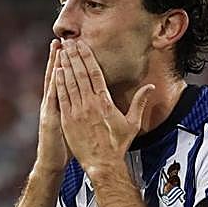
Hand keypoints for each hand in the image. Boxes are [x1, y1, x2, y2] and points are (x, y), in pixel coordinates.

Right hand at [35, 39, 70, 173]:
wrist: (53, 161)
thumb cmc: (67, 144)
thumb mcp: (75, 125)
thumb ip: (82, 111)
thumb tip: (93, 102)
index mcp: (63, 104)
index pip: (66, 80)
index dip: (70, 64)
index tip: (74, 48)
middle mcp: (54, 103)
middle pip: (59, 77)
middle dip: (61, 58)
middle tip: (63, 40)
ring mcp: (51, 109)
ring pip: (54, 83)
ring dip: (55, 66)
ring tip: (58, 49)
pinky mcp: (51, 118)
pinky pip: (54, 99)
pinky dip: (55, 85)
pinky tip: (57, 73)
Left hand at [55, 40, 152, 172]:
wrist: (103, 163)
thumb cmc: (118, 144)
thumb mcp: (133, 123)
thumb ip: (140, 102)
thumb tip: (150, 87)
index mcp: (105, 102)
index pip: (95, 74)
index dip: (88, 57)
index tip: (83, 45)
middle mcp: (90, 104)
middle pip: (81, 74)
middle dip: (74, 56)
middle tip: (69, 42)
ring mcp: (77, 111)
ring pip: (70, 83)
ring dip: (66, 66)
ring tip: (62, 52)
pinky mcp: (68, 120)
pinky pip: (62, 97)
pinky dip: (59, 83)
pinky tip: (56, 72)